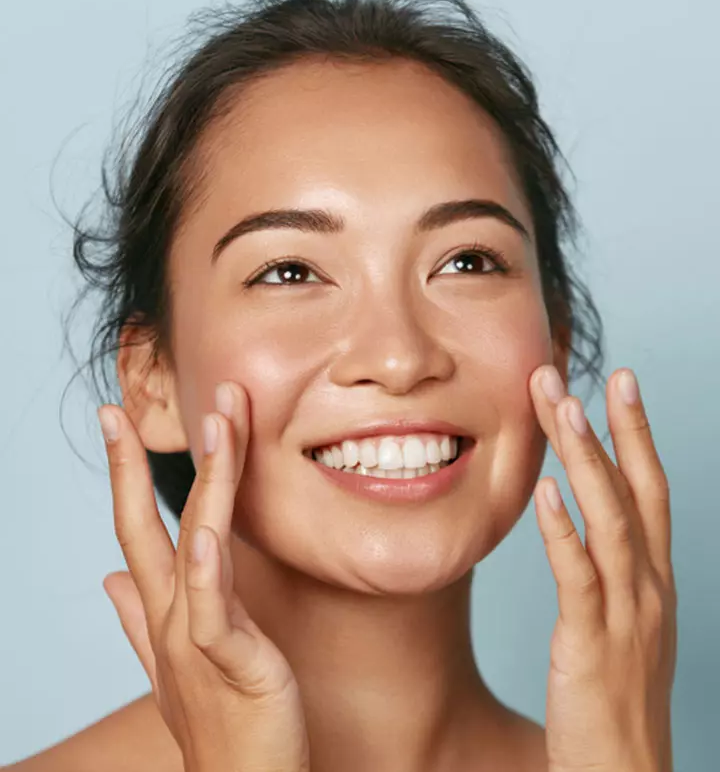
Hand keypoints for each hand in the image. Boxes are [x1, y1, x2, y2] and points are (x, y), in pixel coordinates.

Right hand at [98, 381, 309, 771]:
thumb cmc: (219, 721)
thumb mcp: (176, 661)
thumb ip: (140, 618)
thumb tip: (107, 580)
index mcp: (165, 609)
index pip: (138, 529)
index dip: (124, 474)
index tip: (115, 421)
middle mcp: (173, 616)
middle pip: (153, 526)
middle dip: (135, 465)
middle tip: (123, 407)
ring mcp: (196, 638)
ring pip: (196, 545)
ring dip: (206, 481)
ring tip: (216, 424)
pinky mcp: (231, 661)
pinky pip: (215, 610)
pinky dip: (207, 573)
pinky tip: (204, 536)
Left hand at [529, 366, 676, 771]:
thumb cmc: (615, 703)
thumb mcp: (618, 627)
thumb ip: (603, 574)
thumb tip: (575, 525)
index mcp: (652, 580)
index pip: (648, 490)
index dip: (634, 435)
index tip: (617, 385)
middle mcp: (648, 588)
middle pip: (634, 490)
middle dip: (608, 427)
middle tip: (577, 372)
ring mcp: (626, 615)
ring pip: (610, 520)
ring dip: (585, 460)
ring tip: (560, 408)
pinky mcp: (591, 645)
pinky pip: (578, 578)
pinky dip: (563, 531)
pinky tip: (543, 493)